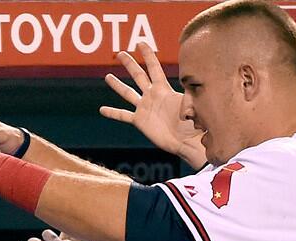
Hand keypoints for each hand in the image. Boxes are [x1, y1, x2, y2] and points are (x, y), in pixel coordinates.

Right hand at [100, 46, 205, 166]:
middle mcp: (152, 95)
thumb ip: (188, 97)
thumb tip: (189, 90)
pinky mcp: (140, 121)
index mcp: (164, 89)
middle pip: (138, 75)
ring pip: (128, 93)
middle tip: (120, 54)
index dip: (147, 55)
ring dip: (117, 85)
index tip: (140, 44)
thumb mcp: (192, 105)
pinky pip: (123, 116)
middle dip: (129, 64)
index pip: (154, 68)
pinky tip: (102, 110)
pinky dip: (113, 113)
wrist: (187, 142)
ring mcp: (145, 108)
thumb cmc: (193, 123)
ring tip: (107, 77)